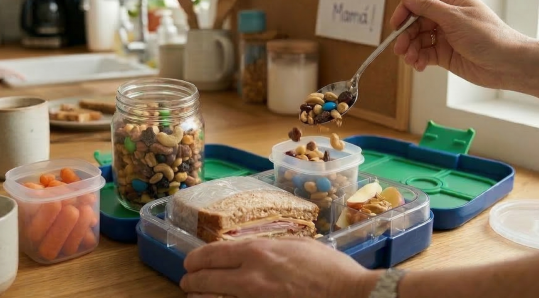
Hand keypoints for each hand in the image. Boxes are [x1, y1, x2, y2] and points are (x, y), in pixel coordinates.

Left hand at [181, 238, 380, 297]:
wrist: (351, 295)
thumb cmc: (331, 270)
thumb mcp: (298, 245)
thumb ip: (270, 247)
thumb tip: (252, 250)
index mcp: (258, 253)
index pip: (212, 254)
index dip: (196, 259)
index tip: (190, 263)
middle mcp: (249, 278)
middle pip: (204, 280)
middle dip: (192, 281)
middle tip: (187, 283)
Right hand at [390, 0, 532, 88]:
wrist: (508, 64)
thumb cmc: (488, 36)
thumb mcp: (455, 18)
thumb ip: (428, 7)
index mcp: (452, 0)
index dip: (407, 9)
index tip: (396, 23)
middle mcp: (447, 16)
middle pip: (416, 21)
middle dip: (406, 35)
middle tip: (400, 49)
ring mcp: (446, 36)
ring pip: (419, 39)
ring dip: (411, 49)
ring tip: (410, 60)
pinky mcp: (446, 54)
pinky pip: (425, 53)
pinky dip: (419, 59)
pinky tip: (418, 65)